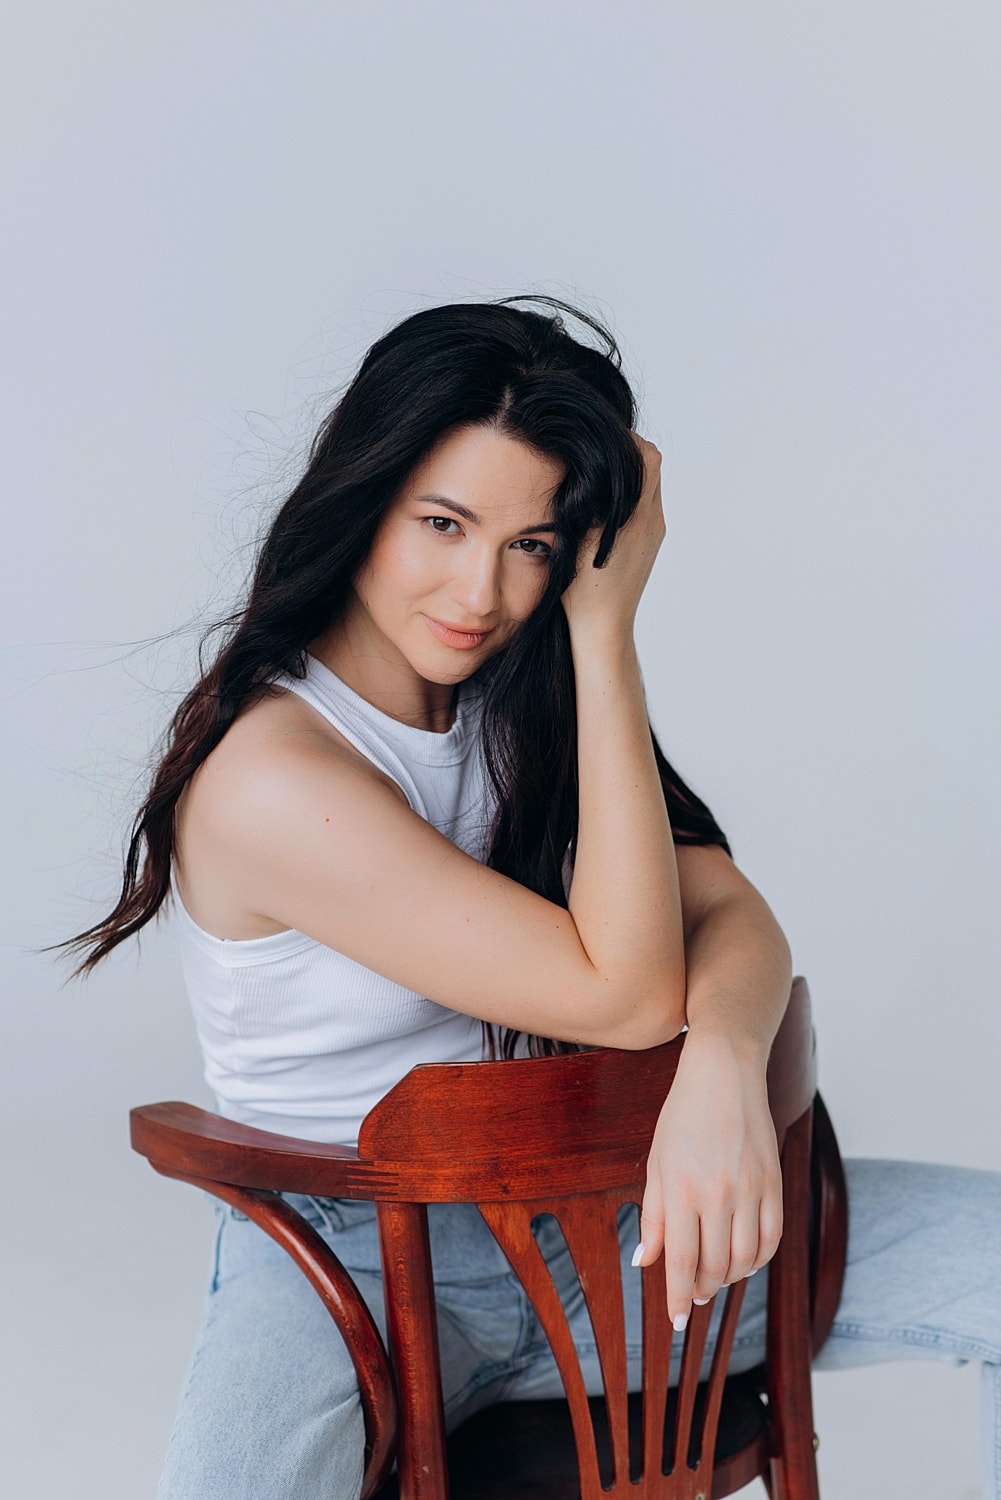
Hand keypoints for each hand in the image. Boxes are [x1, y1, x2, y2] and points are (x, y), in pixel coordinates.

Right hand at [561, 435, 664, 636]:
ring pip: (649, 485)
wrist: (604, 628)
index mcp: (637, 518)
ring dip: (628, 473)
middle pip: (651, 466)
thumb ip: (584, 502)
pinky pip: (645, 505)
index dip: (625, 439)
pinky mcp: (651, 543)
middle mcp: (653, 522)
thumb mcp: (576, 540)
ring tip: (597, 474)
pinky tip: (603, 503)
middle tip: (596, 448)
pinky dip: (629, 494)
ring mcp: (654, 533)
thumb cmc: (583, 590)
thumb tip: (580, 466)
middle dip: (626, 451)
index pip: (646, 457)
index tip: (599, 436)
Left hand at [633, 1032, 782, 1329]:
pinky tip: (744, 1259)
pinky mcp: (774, 1183)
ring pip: (745, 1260)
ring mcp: (749, 1190)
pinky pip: (771, 1239)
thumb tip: (644, 1263)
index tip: (675, 1322)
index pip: (680, 1261)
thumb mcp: (656, 1162)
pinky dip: (758, 1259)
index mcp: (680, 1190)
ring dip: (729, 1279)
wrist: (725, 1073)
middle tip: (692, 1296)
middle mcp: (716, 1195)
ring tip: (715, 1277)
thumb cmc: (682, 1116)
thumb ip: (652, 1216)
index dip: (676, 1298)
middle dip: (701, 1291)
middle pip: (714, 1267)